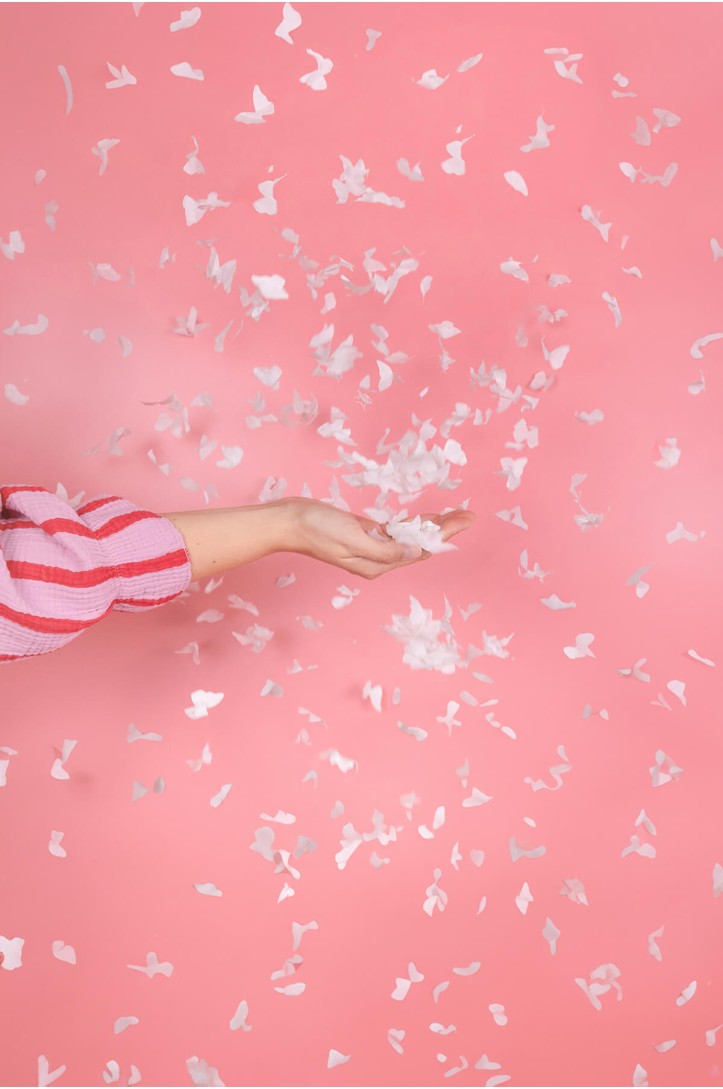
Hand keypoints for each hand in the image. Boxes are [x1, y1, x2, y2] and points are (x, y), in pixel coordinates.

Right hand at [285, 497, 475, 579]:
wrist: (290, 521)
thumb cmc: (317, 529)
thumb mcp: (352, 539)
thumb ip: (385, 548)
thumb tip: (414, 551)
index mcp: (377, 564)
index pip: (419, 550)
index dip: (444, 535)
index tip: (465, 520)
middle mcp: (378, 559)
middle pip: (419, 544)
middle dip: (445, 530)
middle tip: (470, 515)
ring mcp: (372, 547)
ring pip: (410, 537)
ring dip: (433, 526)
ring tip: (456, 515)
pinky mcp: (365, 534)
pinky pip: (396, 531)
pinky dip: (413, 524)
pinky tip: (426, 519)